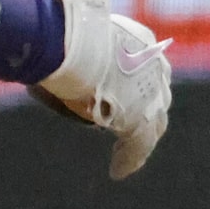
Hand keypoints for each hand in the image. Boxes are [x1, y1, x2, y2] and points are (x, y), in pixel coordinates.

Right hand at [35, 0, 172, 178]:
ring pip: (152, 122)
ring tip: (125, 153)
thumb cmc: (59, 37)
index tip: (123, 91)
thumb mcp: (66, 43)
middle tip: (129, 121)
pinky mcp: (142, 120)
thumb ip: (69, 57)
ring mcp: (153, 94)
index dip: (134, 81)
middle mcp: (154, 66)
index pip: (143, 65)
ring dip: (140, 137)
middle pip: (155, 94)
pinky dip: (128, 159)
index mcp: (138, 41)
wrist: (71, 43)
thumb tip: (53, 68)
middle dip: (144, 107)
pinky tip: (118, 171)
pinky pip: (139, 145)